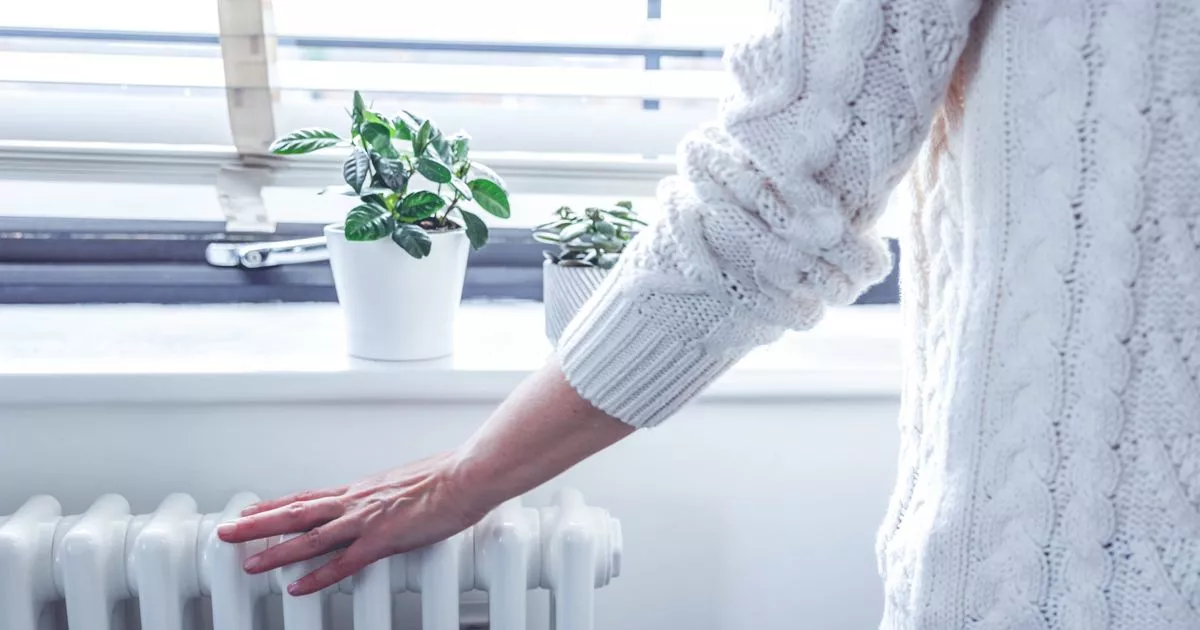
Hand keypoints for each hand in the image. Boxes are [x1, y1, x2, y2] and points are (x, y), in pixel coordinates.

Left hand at [216, 451, 485, 595]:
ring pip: (310, 538)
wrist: (467, 475)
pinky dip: (318, 577)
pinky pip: (343, 563)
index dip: (276, 506)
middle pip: (296, 514)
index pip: (308, 497)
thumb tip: (387, 499)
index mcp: (362, 489)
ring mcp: (367, 521)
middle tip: (226, 532)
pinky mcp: (383, 540)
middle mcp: (357, 502)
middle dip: (258, 525)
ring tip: (248, 564)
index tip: (251, 512)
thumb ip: (390, 494)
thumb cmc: (447, 475)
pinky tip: (298, 588)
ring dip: (276, 552)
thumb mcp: (408, 481)